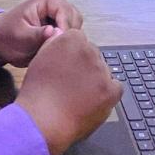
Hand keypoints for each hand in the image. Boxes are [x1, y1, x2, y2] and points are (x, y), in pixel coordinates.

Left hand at [0, 0, 82, 66]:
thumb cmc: (7, 34)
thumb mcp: (20, 35)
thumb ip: (37, 34)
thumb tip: (54, 32)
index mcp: (46, 2)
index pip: (65, 11)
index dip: (65, 26)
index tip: (60, 42)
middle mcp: (56, 9)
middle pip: (74, 17)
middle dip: (69, 32)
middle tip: (60, 47)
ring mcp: (58, 21)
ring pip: (75, 28)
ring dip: (69, 39)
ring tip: (58, 51)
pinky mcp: (58, 33)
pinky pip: (69, 37)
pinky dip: (67, 45)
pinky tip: (58, 54)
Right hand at [17, 29, 122, 154]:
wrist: (43, 120)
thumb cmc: (37, 91)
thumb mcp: (40, 56)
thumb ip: (54, 42)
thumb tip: (62, 35)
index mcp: (72, 39)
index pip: (79, 40)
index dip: (72, 55)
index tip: (67, 67)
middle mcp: (89, 51)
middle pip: (93, 54)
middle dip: (85, 66)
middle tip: (72, 83)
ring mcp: (102, 71)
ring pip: (104, 71)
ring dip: (95, 80)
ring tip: (79, 96)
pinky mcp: (111, 91)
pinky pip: (116, 87)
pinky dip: (108, 93)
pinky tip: (94, 100)